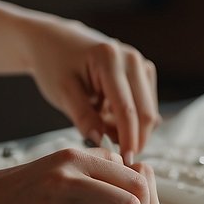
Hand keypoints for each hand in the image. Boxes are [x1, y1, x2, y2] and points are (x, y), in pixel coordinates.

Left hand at [25, 19, 160, 163]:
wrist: (55, 42)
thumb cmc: (54, 65)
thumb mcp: (62, 92)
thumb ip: (83, 117)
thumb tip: (103, 142)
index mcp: (110, 59)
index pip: (127, 109)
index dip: (129, 139)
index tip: (125, 162)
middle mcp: (132, 59)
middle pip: (146, 112)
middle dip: (133, 137)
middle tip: (109, 151)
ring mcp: (141, 64)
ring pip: (148, 111)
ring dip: (129, 127)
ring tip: (98, 123)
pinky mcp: (144, 71)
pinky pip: (145, 105)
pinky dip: (129, 118)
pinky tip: (106, 114)